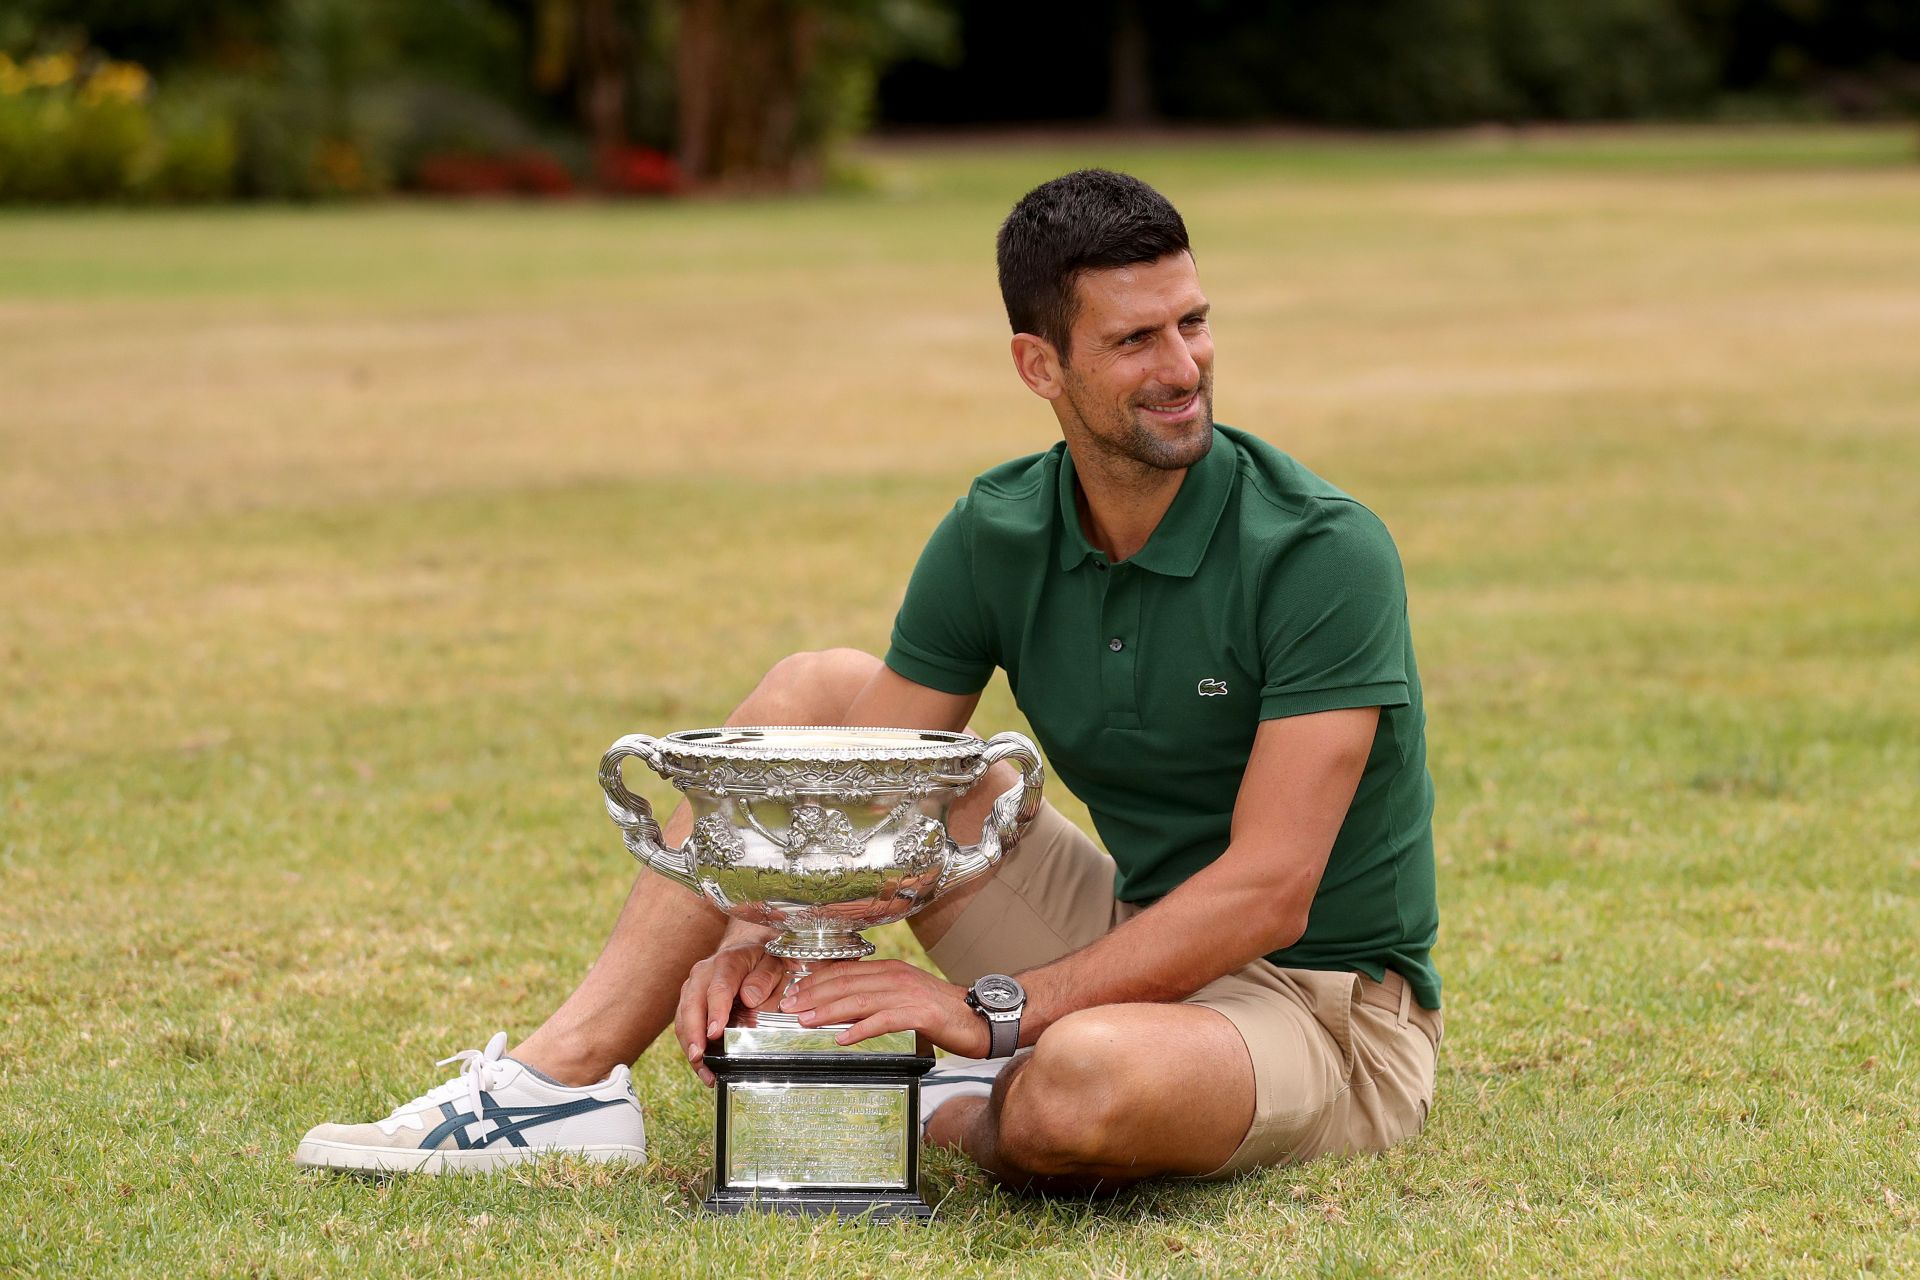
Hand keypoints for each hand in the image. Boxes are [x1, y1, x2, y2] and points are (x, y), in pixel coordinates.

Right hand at [674, 942, 789, 1085]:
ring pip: (683, 1017)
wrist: (749, 949)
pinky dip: (690, 1045)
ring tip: (703, 1070)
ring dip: (690, 1045)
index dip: (715, 1011)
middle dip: (693, 1033)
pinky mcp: (689, 1001)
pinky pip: (684, 1024)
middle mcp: (704, 973)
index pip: (719, 988)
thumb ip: (764, 980)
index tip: (715, 1032)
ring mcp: (693, 987)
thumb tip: (750, 999)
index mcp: (728, 962)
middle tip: (699, 1057)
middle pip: (692, 1004)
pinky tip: (702, 1065)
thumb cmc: (763, 961)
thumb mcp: (774, 965)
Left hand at [780, 959, 990, 1058]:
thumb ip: (874, 998)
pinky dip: (860, 1029)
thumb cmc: (939, 1011)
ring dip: (828, 1011)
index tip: (791, 993)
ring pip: (859, 999)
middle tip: (787, 1007)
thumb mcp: (902, 997)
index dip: (815, 982)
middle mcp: (895, 976)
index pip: (844, 972)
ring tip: (805, 1021)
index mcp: (889, 970)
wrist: (978, 1017)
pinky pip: (884, 1021)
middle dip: (812, 994)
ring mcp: (907, 994)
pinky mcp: (919, 1014)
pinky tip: (842, 1038)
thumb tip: (840, 1009)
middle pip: (846, 983)